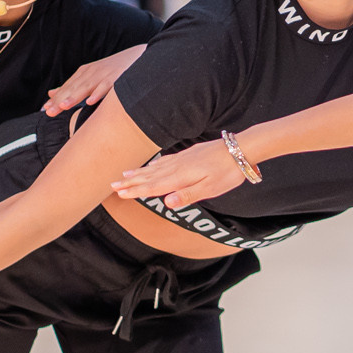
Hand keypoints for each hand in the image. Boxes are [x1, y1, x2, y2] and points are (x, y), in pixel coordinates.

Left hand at [43, 46, 141, 114]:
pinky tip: (91, 101)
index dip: (56, 99)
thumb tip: (51, 94)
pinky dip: (98, 92)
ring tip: (63, 106)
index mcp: (84, 74)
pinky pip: (106, 86)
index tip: (45, 110)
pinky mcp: (117, 77)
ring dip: (75, 96)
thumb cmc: (113, 70)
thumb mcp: (90, 76)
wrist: (138, 57)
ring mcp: (104, 74)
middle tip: (49, 112)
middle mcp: (92, 73)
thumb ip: (72, 87)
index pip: (67, 88)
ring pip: (87, 87)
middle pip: (73, 88)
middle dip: (60, 100)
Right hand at [112, 138, 247, 207]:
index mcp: (181, 177)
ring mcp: (182, 159)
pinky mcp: (188, 154)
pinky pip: (164, 161)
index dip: (136, 190)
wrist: (240, 149)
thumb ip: (188, 195)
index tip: (120, 193)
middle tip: (113, 185)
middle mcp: (178, 166)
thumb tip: (167, 202)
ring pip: (155, 167)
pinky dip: (153, 164)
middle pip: (149, 176)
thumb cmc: (227, 172)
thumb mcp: (210, 188)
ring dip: (139, 172)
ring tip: (124, 174)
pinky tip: (150, 166)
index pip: (153, 186)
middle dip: (131, 181)